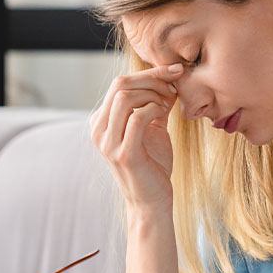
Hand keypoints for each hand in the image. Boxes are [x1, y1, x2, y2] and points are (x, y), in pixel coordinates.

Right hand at [89, 64, 182, 210]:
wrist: (151, 200)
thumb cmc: (152, 165)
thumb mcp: (152, 129)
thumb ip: (153, 105)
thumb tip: (169, 79)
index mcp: (101, 121)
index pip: (119, 83)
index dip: (149, 73)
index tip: (174, 71)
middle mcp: (98, 130)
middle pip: (120, 85)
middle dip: (152, 79)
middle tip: (174, 84)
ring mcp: (108, 143)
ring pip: (125, 97)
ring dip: (153, 94)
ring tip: (169, 102)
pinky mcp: (123, 154)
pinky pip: (136, 118)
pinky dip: (154, 109)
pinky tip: (165, 113)